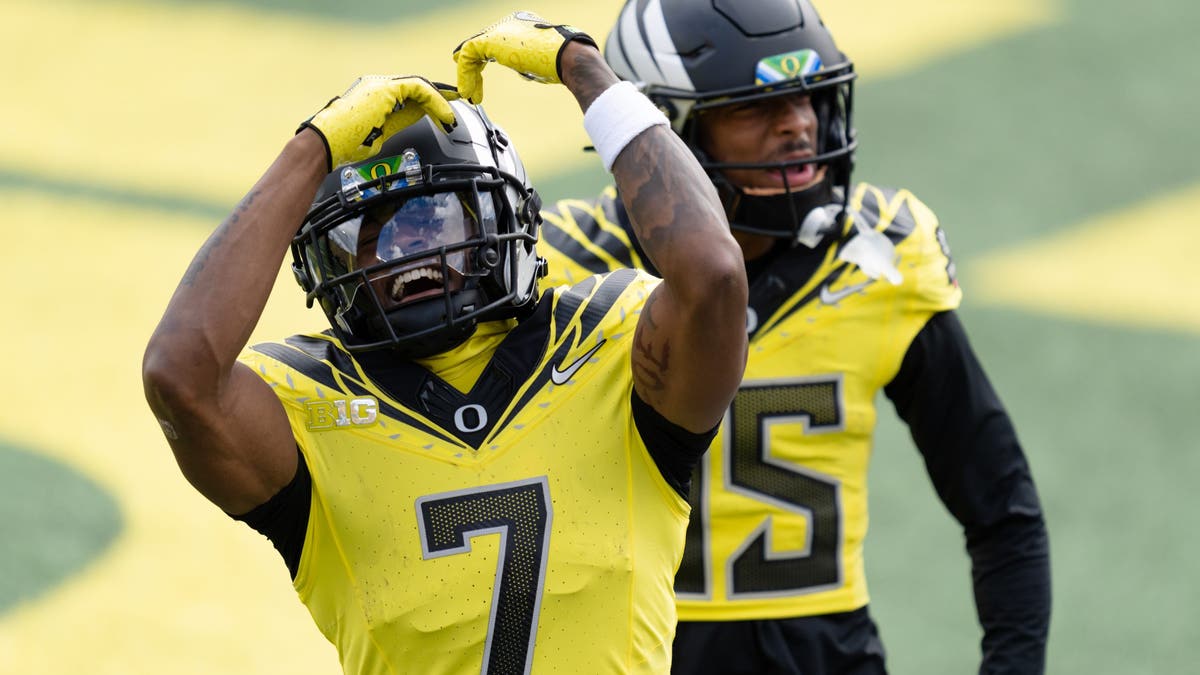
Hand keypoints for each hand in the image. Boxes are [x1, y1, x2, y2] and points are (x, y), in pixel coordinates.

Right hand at [298, 75, 459, 169]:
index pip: (410, 94)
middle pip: (418, 88)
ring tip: (452, 119)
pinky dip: (436, 102)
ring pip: (421, 86)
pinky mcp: (386, 88)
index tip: (446, 112)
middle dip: (441, 98)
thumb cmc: (345, 144)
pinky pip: (419, 89)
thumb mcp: (381, 133)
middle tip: (458, 108)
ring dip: (441, 102)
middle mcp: (379, 86)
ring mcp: (381, 85)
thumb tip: (419, 119)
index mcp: (376, 96)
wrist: (326, 143)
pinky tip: (444, 115)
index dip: (431, 102)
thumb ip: (400, 121)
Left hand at [453, 11, 596, 103]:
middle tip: (470, 89)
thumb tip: (525, 72)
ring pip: (472, 50)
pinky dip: (465, 74)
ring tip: (469, 94)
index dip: (483, 63)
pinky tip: (467, 90)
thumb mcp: (540, 62)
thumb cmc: (561, 63)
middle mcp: (508, 23)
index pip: (494, 44)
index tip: (478, 82)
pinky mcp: (491, 38)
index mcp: (520, 26)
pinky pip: (468, 54)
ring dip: (468, 75)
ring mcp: (500, 29)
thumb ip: (528, 63)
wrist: (568, 57)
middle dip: (473, 69)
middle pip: (481, 45)